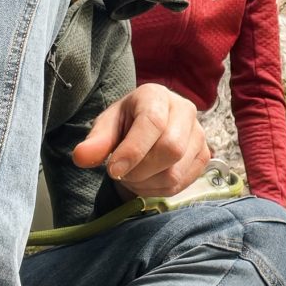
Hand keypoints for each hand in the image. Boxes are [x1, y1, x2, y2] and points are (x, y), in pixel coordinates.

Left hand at [72, 83, 209, 197]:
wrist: (148, 126)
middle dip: (140, 170)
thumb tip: (81, 157)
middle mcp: (184, 110)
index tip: (113, 170)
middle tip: (120, 173)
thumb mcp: (106, 126)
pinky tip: (146, 181)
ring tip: (130, 176)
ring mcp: (199, 134)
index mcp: (156, 95)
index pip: (152, 123)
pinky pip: (183, 183)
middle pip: (171, 149)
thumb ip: (96, 141)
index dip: (133, 150)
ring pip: (176, 171)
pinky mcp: (204, 155)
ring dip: (147, 183)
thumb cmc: (125, 123)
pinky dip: (159, 190)